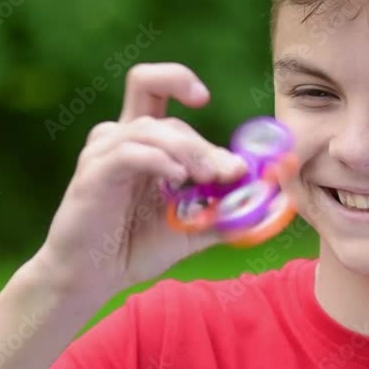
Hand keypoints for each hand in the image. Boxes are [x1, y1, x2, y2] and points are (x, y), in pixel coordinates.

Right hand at [29, 63, 248, 301]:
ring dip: (189, 151)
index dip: (205, 104)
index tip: (235, 143)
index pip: (169, 91)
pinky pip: (130, 152)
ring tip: (207, 179)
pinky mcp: (94, 173)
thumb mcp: (196, 226)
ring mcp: (104, 151)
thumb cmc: (138, 246)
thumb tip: (276, 199)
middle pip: (164, 106)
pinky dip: (160, 161)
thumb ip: (231, 209)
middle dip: (205, 144)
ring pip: (151, 128)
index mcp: (143, 137)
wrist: (93, 277)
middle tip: (233, 174)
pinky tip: (177, 181)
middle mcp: (121, 135)